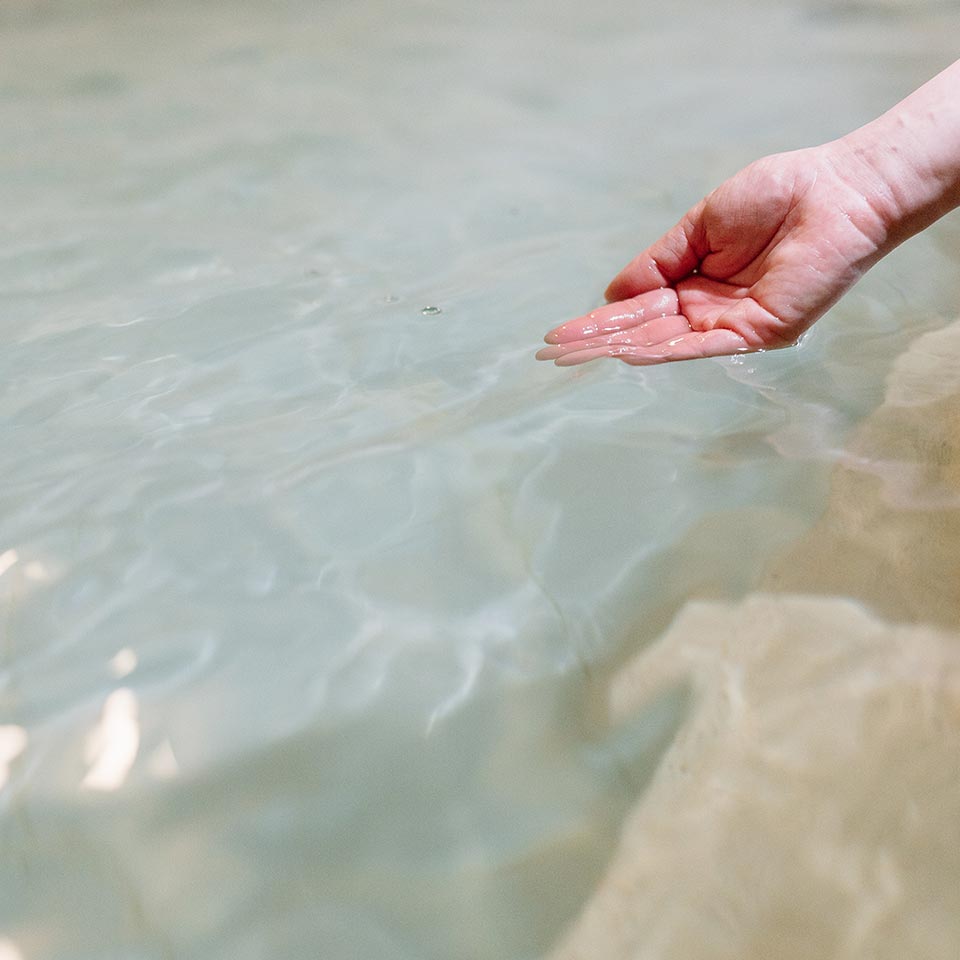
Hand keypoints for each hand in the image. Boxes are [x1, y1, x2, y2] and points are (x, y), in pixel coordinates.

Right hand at [537, 143, 893, 365]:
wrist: (838, 191)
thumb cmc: (777, 196)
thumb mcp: (699, 225)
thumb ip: (658, 261)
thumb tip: (611, 295)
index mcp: (693, 285)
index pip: (637, 310)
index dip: (598, 322)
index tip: (558, 334)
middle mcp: (707, 311)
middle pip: (643, 333)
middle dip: (597, 343)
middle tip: (552, 354)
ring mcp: (730, 327)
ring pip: (665, 344)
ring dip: (619, 351)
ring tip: (574, 356)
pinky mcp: (757, 333)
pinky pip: (703, 346)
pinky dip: (665, 351)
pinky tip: (627, 353)